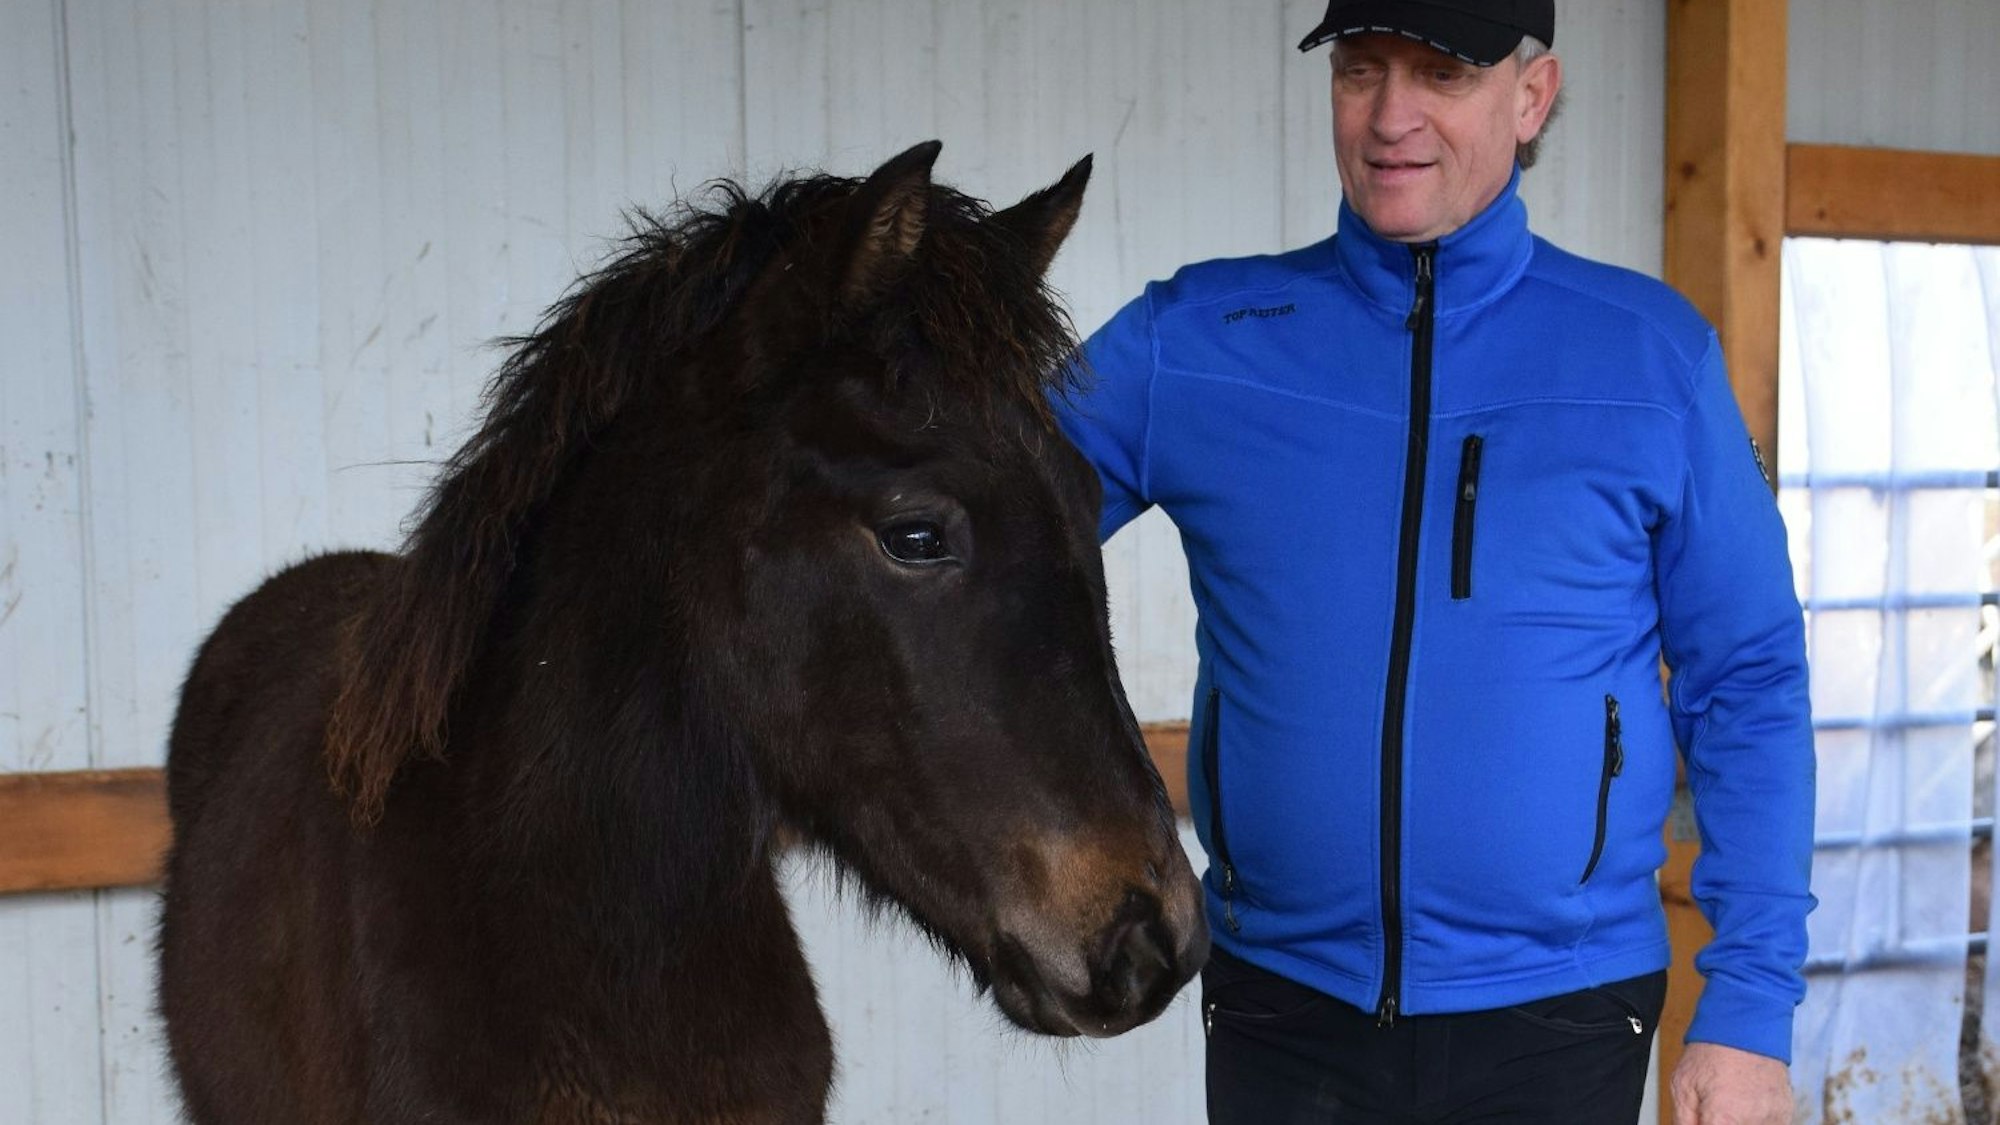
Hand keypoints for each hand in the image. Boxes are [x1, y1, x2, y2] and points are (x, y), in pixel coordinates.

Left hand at [1670, 1041, 1791, 1124]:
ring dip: (1739, 1120)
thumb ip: (1685, 1121)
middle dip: (1719, 1122)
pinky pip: (1768, 1124)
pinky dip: (1755, 1119)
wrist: (1745, 1025)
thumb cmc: (1711, 1052)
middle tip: (1713, 1107)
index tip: (1702, 1118)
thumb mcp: (1682, 1085)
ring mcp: (1774, 1119)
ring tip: (1730, 1101)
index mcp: (1725, 1120)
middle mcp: (1755, 1123)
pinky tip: (1744, 1103)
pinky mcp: (1785, 1113)